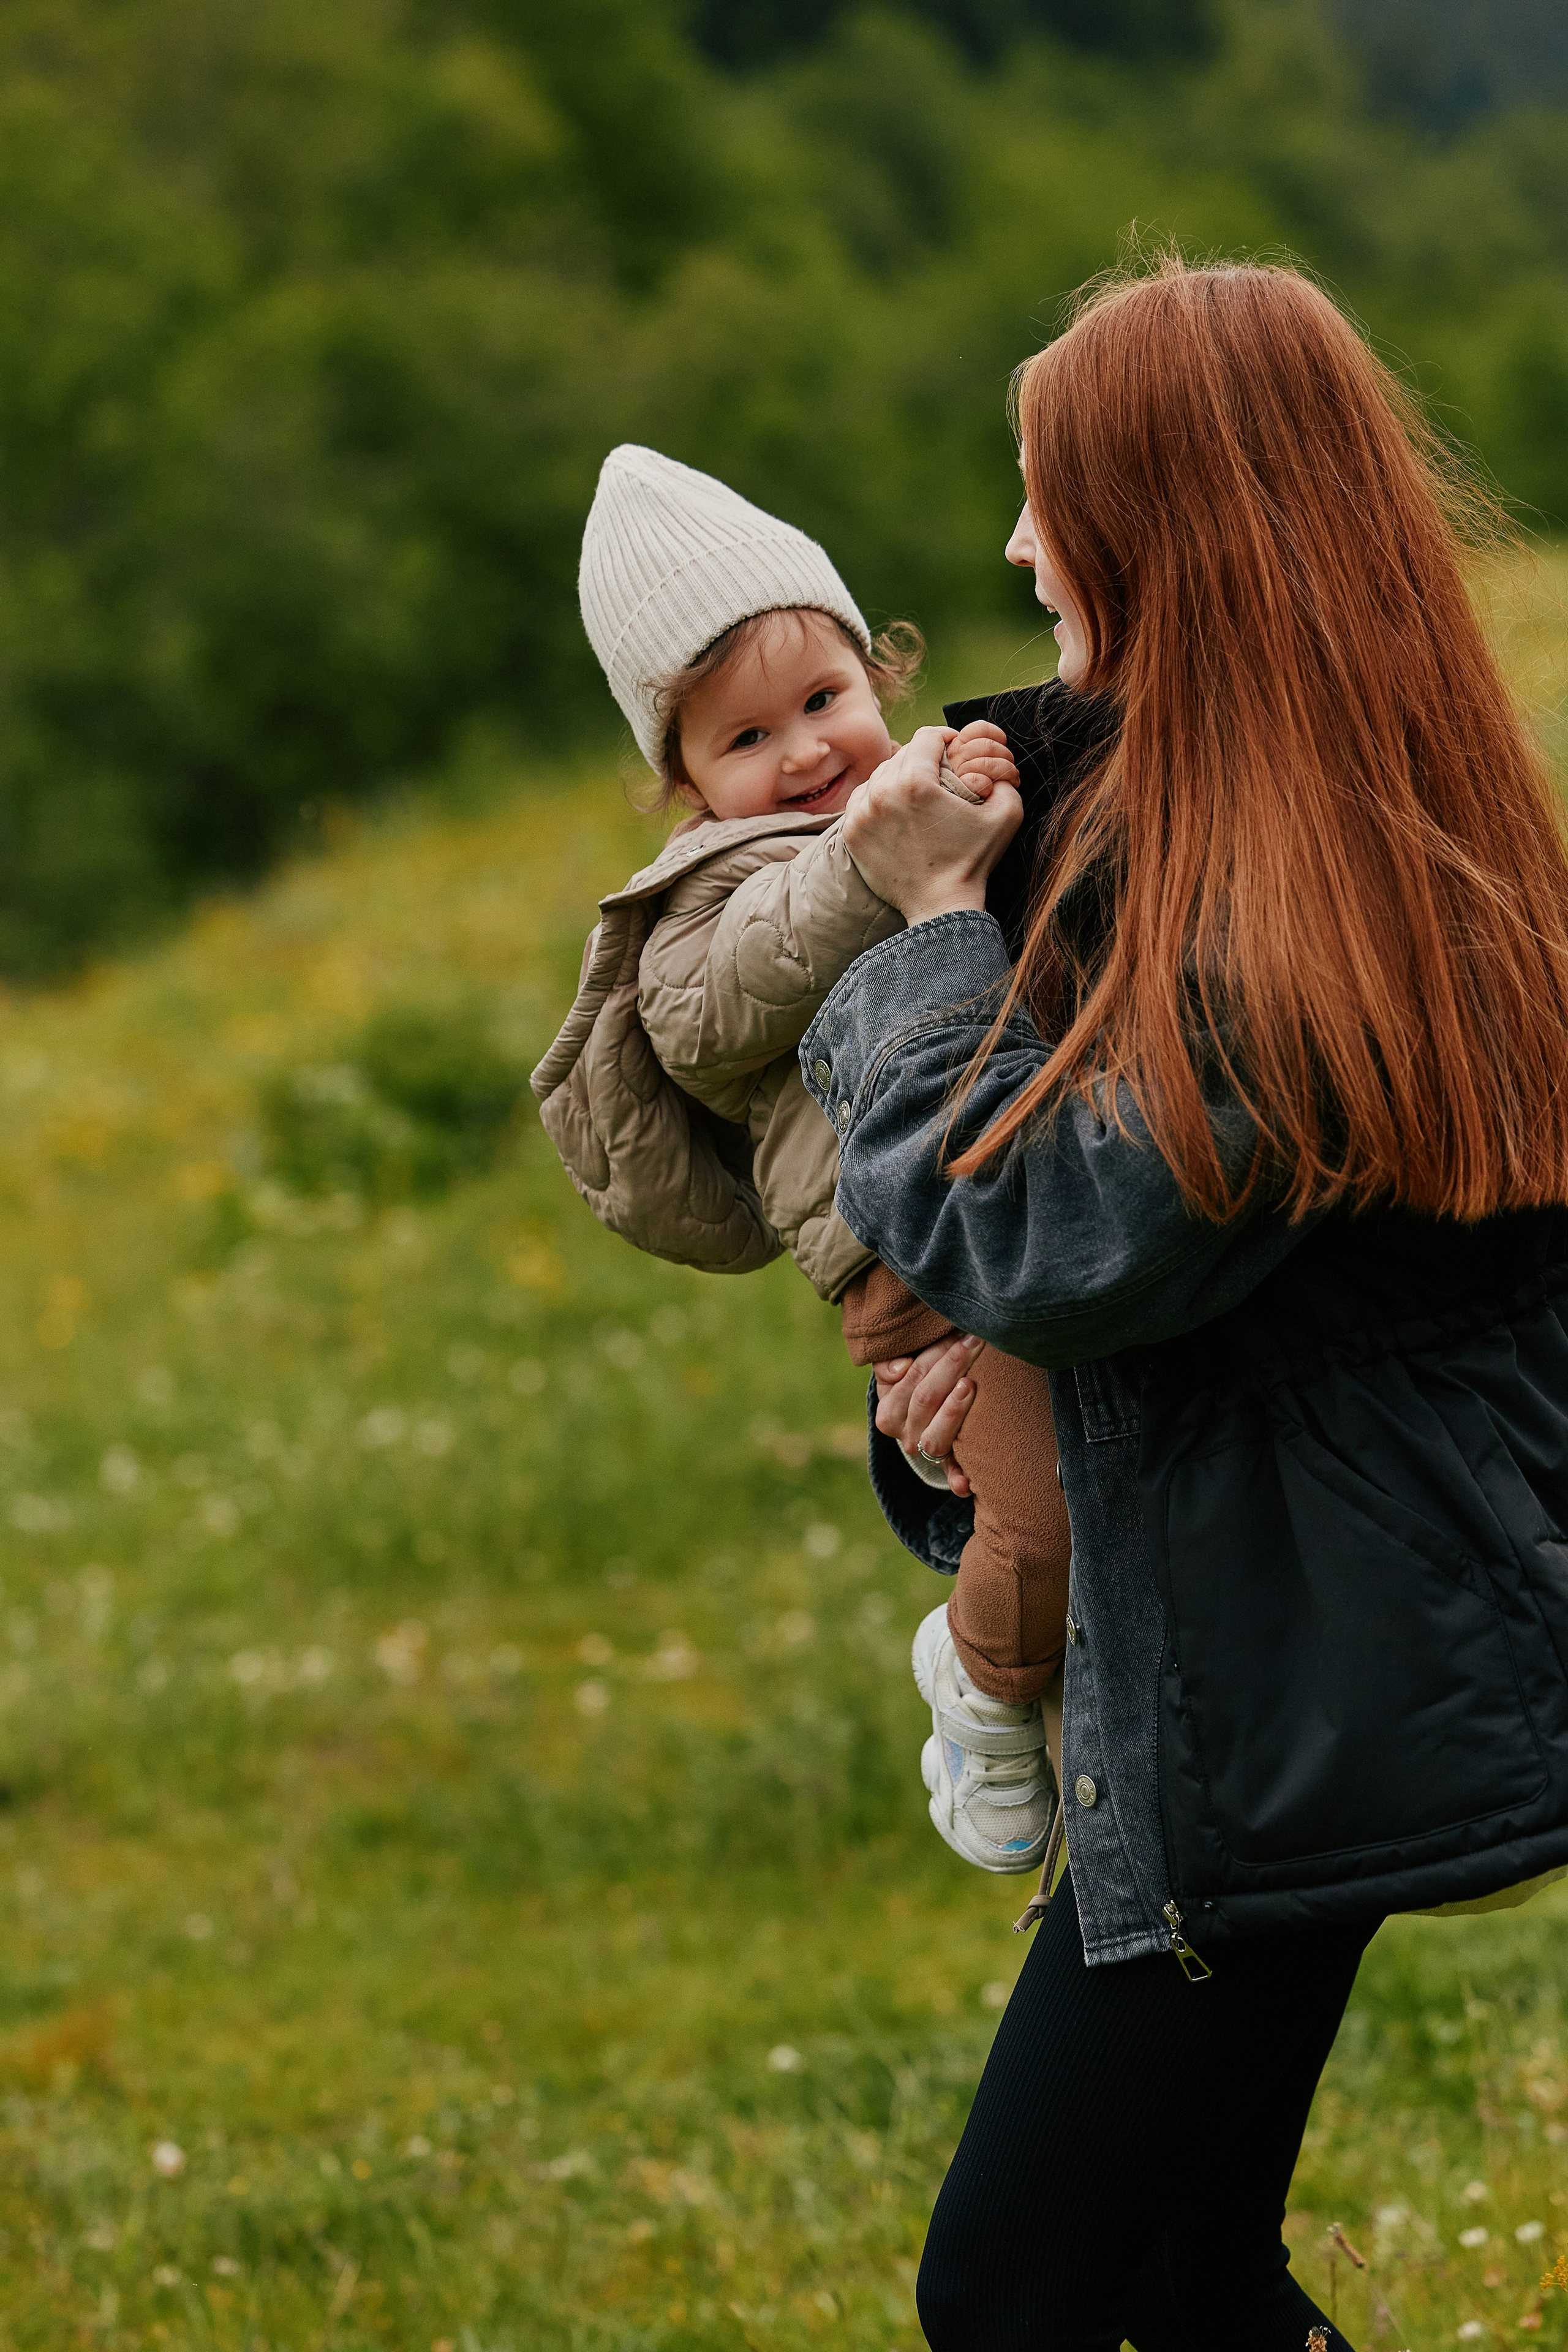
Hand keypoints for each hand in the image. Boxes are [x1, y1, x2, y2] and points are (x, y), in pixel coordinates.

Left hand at [843, 726, 1021, 924]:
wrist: (940, 906)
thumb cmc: (973, 862)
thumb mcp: (1006, 816)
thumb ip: (1005, 779)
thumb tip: (994, 764)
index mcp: (916, 782)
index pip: (926, 736)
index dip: (945, 737)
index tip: (953, 748)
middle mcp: (882, 792)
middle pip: (902, 753)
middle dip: (923, 758)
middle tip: (938, 772)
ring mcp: (862, 813)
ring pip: (880, 774)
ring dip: (899, 776)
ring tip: (918, 791)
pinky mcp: (852, 832)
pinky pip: (863, 798)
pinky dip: (878, 797)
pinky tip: (896, 808)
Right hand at [873, 1333, 983, 1497]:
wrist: (928, 1418)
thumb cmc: (918, 1382)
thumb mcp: (896, 1371)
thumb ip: (889, 1365)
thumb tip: (901, 1369)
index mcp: (888, 1411)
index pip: (911, 1376)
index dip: (935, 1353)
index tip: (958, 1333)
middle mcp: (904, 1436)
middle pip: (926, 1399)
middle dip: (952, 1366)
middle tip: (974, 1342)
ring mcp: (925, 1453)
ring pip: (936, 1434)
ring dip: (953, 1410)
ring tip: (970, 1385)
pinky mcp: (947, 1466)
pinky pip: (950, 1475)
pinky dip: (957, 1479)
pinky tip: (967, 1482)